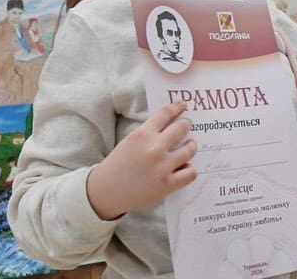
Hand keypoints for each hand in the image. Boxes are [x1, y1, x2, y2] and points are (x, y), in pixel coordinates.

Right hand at [86, 101, 196, 219]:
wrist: (105, 191)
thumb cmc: (117, 164)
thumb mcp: (130, 141)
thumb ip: (149, 132)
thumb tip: (171, 126)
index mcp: (143, 134)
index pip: (166, 113)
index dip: (177, 107)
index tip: (183, 105)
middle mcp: (155, 148)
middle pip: (182, 127)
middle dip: (186, 124)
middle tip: (186, 125)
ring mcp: (162, 167)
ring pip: (190, 149)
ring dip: (191, 146)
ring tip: (189, 146)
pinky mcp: (167, 184)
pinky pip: (190, 173)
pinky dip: (189, 169)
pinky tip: (184, 168)